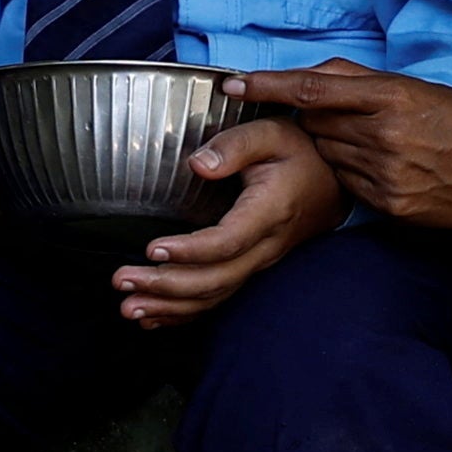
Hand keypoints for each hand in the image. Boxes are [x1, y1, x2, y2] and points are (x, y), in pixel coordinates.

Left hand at [112, 117, 343, 326]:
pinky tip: (153, 318)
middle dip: (166, 286)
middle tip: (122, 280)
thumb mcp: (271, 133)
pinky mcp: (250, 269)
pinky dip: (184, 314)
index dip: (189, 251)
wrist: (329, 181)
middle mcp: (265, 246)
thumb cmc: (298, 153)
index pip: (228, 242)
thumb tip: (198, 164)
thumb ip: (234, 146)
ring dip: (169, 307)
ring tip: (128, 307)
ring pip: (215, 297)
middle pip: (215, 279)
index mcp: (269, 212)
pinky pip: (218, 299)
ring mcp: (258, 263)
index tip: (152, 249)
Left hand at [233, 63, 451, 227]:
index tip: (235, 84)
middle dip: (320, 122)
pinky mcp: (391, 207)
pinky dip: (356, 177)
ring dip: (339, 150)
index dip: (269, 86)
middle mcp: (384, 135)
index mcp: (391, 97)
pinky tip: (386, 171)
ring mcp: (387, 175)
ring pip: (328, 158)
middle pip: (315, 126)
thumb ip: (357, 80)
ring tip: (377, 146)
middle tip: (353, 121)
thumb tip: (306, 78)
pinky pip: (349, 189)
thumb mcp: (413, 87)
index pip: (312, 90)